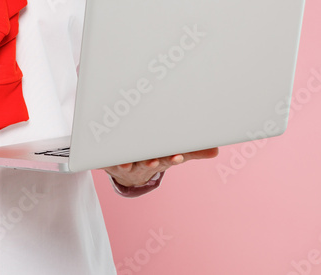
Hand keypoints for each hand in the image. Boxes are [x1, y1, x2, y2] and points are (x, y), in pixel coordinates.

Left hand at [104, 147, 218, 187]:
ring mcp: (127, 162)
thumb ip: (192, 151)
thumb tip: (216, 149)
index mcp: (159, 160)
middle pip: (148, 163)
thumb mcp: (172, 155)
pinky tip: (104, 156)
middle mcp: (143, 163)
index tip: (176, 156)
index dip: (172, 159)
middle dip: (152, 162)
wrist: (127, 171)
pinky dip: (106, 159)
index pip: (168, 160)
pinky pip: (107, 160)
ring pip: (128, 163)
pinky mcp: (110, 161)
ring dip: (129, 162)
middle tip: (154, 160)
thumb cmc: (152, 158)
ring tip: (127, 161)